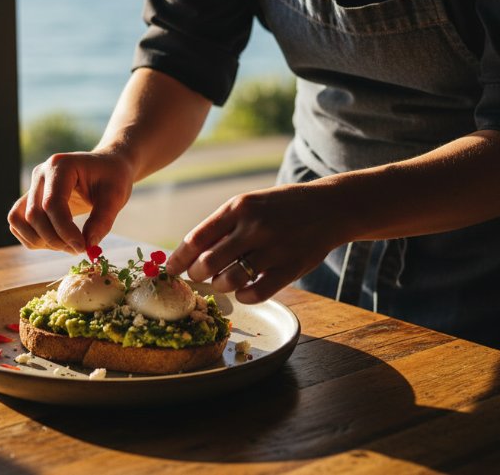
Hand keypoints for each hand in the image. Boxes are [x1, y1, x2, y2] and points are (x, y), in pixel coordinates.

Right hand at [8, 151, 134, 252]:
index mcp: (61, 165)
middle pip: (34, 215)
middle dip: (55, 239)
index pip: (52, 204)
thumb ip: (103, 220)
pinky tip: (57, 242)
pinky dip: (33, 238)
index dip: (64, 230)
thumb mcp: (116, 196)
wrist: (107, 167)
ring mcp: (32, 186)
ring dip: (40, 240)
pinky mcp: (30, 199)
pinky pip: (18, 223)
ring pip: (19, 220)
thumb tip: (88, 245)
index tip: (82, 247)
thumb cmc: (113, 177)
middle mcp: (41, 174)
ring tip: (68, 246)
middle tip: (79, 249)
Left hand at [165, 182, 347, 303]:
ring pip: (228, 280)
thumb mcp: (249, 203)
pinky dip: (243, 296)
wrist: (330, 208)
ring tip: (223, 281)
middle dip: (196, 276)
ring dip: (220, 286)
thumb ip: (221, 226)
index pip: (196, 239)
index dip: (178, 259)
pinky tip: (243, 290)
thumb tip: (188, 254)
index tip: (170, 271)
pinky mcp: (290, 268)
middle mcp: (254, 226)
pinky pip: (255, 293)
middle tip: (198, 278)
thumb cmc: (280, 207)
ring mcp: (273, 248)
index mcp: (238, 207)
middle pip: (207, 263)